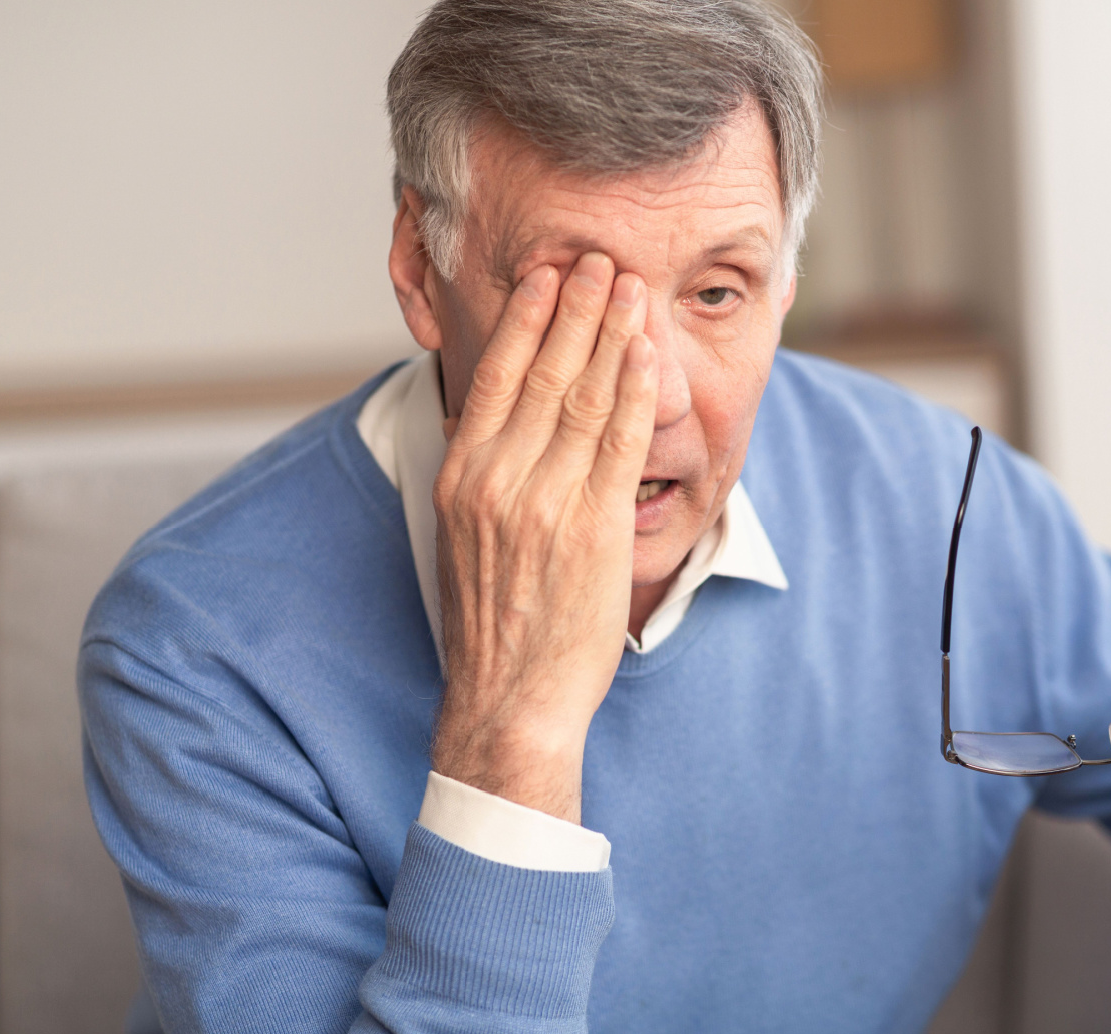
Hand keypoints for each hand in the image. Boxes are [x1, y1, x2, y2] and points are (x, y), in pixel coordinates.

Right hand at [429, 252, 657, 823]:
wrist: (510, 698)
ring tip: (628, 287)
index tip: (546, 277)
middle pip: (543, 372)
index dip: (526, 319)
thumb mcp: (465, 535)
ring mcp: (546, 502)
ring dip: (611, 334)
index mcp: (463, 476)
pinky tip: (647, 354)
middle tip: (598, 258)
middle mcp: (498, 480)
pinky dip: (635, 392)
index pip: (495, 376)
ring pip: (584, 397)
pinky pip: (619, 444)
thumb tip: (500, 417)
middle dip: (576, 308)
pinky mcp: (594, 528)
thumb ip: (483, 471)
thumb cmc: (493, 620)